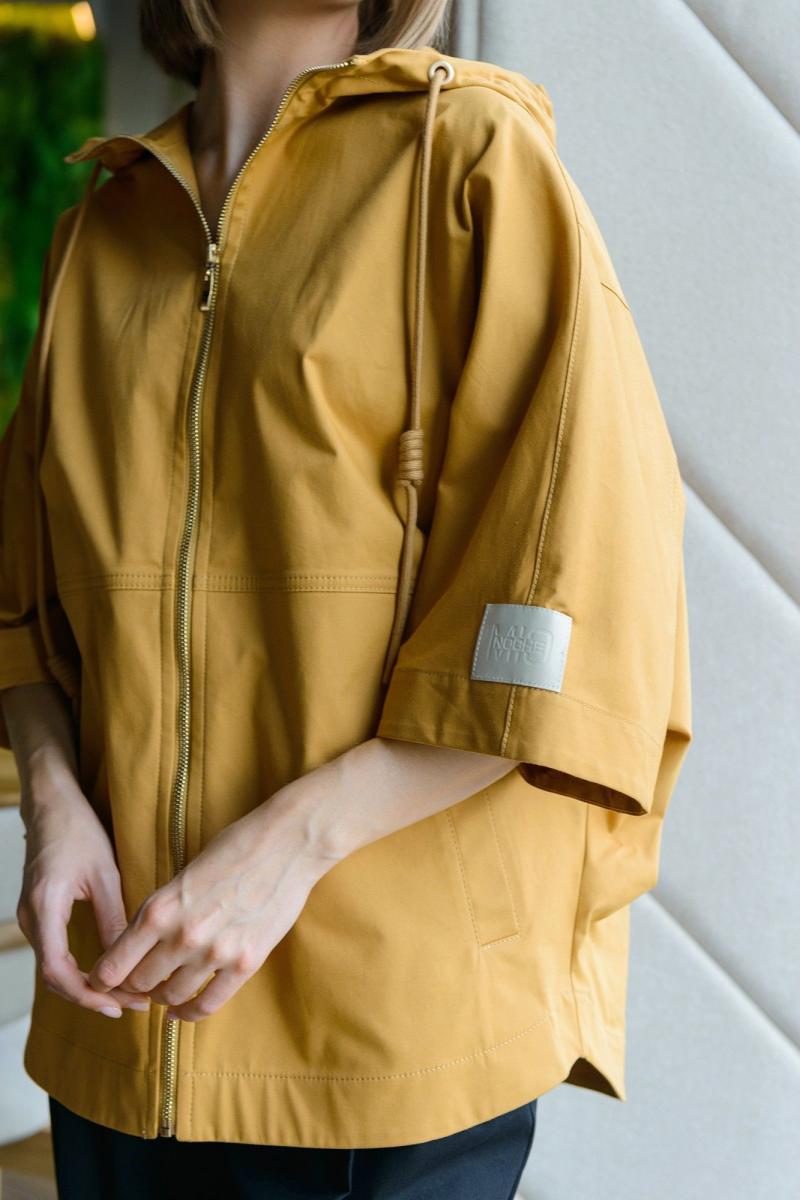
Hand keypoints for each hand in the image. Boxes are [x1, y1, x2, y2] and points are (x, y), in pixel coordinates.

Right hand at [16, 767, 149, 1018]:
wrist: (52, 805)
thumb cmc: (78, 831)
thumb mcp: (104, 874)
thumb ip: (112, 919)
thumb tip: (126, 962)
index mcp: (45, 907)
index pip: (58, 971)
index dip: (87, 995)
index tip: (118, 1005)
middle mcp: (31, 917)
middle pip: (54, 977)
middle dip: (91, 996)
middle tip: (130, 1005)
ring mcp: (30, 917)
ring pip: (52, 968)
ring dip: (84, 985)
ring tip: (123, 993)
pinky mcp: (37, 913)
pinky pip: (53, 953)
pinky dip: (76, 969)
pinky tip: (104, 972)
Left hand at [86, 802, 325, 1021]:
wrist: (287, 843)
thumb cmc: (234, 848)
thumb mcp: (182, 875)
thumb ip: (160, 911)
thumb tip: (137, 945)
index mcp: (159, 910)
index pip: (113, 966)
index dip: (105, 979)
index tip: (107, 980)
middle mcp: (182, 936)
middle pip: (140, 984)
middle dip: (135, 985)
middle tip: (141, 981)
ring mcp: (215, 953)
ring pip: (171, 997)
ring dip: (163, 997)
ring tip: (165, 990)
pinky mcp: (245, 963)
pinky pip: (207, 1004)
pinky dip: (189, 1012)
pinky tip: (183, 1010)